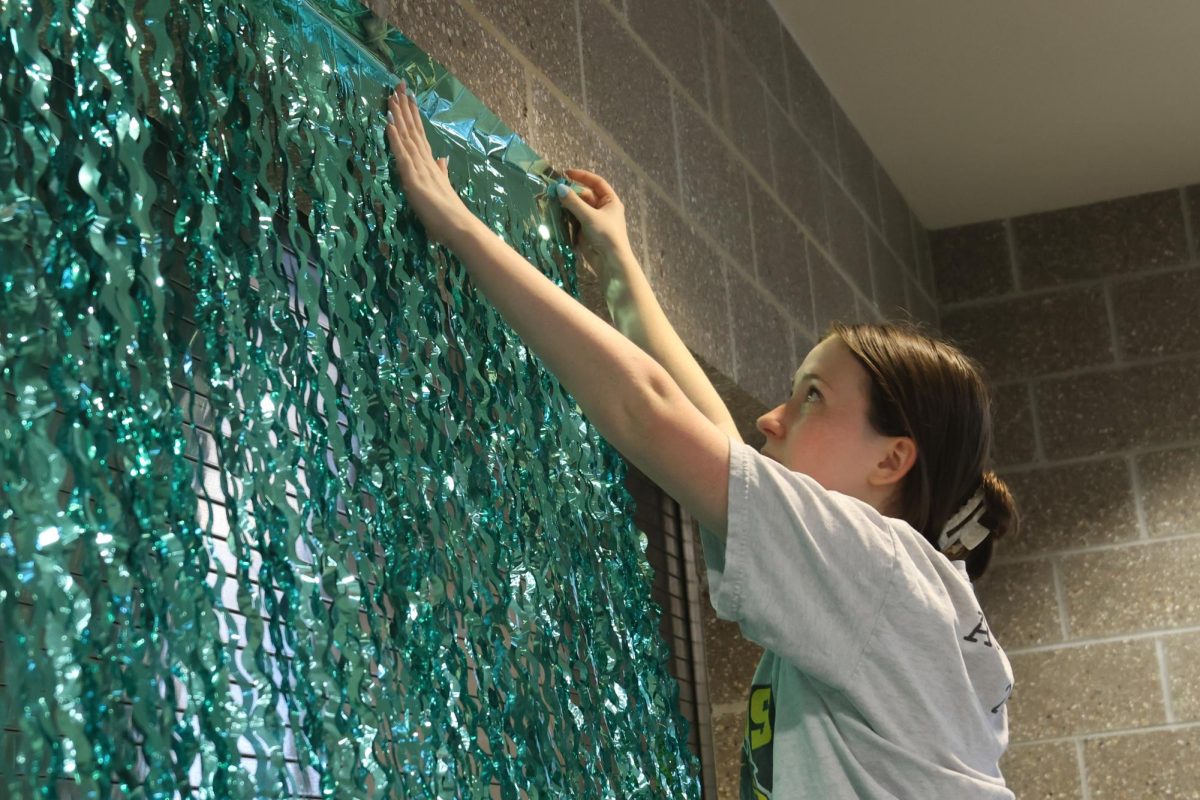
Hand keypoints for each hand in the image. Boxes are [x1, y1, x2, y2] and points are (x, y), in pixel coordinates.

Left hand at [385, 81, 477, 245]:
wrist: (459, 227)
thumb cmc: (449, 214)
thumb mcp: (443, 188)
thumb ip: (442, 172)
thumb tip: (443, 159)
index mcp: (431, 164)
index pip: (419, 135)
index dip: (413, 115)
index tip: (407, 97)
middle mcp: (425, 161)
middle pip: (413, 129)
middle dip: (405, 107)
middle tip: (398, 84)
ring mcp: (419, 168)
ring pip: (407, 137)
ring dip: (399, 116)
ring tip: (392, 96)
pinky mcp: (413, 178)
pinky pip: (402, 154)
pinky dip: (395, 138)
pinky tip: (389, 123)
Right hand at [556, 169, 634, 270]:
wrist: (610, 262)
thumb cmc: (606, 235)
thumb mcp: (589, 216)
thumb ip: (574, 202)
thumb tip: (559, 188)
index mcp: (610, 201)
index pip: (596, 183)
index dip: (582, 176)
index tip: (566, 173)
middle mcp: (602, 209)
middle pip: (585, 195)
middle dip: (571, 193)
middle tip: (554, 190)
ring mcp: (593, 220)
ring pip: (578, 208)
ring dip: (566, 205)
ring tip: (551, 200)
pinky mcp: (585, 231)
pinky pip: (574, 219)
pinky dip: (566, 216)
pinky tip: (555, 213)